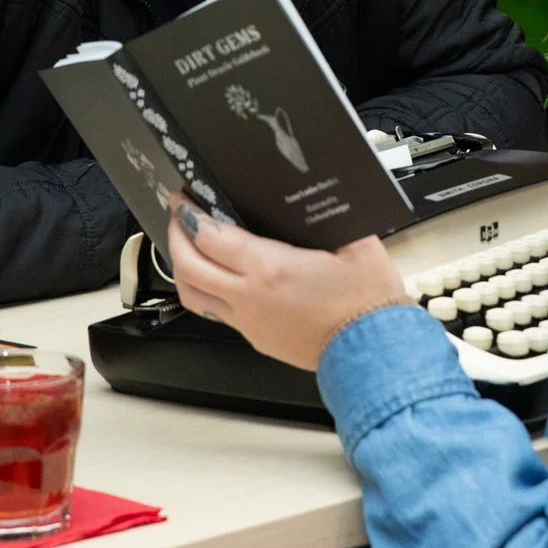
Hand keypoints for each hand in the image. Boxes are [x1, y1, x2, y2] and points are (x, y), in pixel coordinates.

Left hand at [167, 200, 409, 371]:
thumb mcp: (356, 243)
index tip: (183, 199)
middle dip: (175, 237)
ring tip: (187, 248)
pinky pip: (216, 312)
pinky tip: (217, 278)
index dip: (189, 215)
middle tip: (178, 216)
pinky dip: (206, 290)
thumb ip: (330, 216)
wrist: (371, 349)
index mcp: (269, 268)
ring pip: (193, 295)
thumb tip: (313, 197)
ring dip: (183, 268)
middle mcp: (249, 297)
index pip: (209, 238)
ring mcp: (248, 322)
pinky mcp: (255, 338)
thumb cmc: (366, 300)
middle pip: (189, 266)